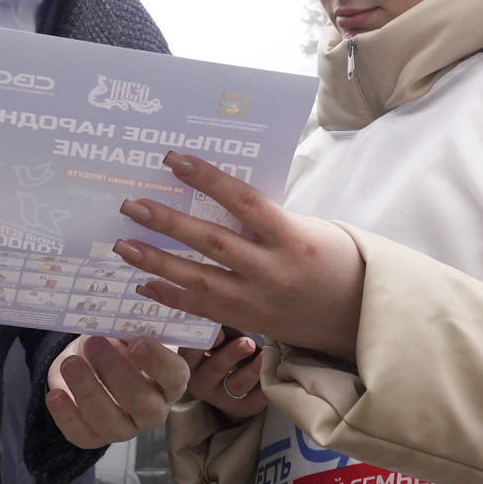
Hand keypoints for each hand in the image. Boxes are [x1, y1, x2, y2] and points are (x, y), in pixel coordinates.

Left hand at [46, 334, 189, 447]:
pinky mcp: (96, 437)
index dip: (158, 362)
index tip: (136, 342)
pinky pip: (83, 436)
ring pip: (111, 423)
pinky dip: (66, 417)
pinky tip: (55, 394)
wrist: (90, 359)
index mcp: (170, 381)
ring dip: (88, 392)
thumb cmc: (117, 342)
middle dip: (114, 372)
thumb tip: (123, 320)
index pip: (175, 376)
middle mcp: (153, 410)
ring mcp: (126, 428)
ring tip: (70, 364)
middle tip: (93, 343)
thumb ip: (131, 328)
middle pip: (142, 403)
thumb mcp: (127, 330)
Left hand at [114, 152, 364, 360]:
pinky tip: (142, 285)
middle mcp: (273, 271)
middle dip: (168, 224)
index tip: (173, 160)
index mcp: (292, 237)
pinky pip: (204, 311)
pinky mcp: (249, 324)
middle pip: (213, 243)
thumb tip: (215, 193)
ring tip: (124, 245)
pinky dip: (171, 297)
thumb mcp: (306, 228)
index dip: (208, 180)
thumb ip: (265, 217)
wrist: (357, 317)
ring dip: (158, 263)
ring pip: (200, 281)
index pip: (244, 201)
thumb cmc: (333, 260)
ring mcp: (259, 302)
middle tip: (131, 205)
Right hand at [178, 329, 267, 418]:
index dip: (204, 343)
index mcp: (190, 363)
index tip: (220, 332)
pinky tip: (273, 375)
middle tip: (248, 342)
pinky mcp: (240, 407)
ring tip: (264, 356)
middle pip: (215, 369)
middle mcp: (202, 383)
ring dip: (251, 370)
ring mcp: (221, 398)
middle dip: (231, 355)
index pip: (191, 353)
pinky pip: (253, 400)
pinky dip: (264, 388)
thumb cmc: (218, 351)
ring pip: (236, 385)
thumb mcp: (211, 342)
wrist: (225, 385)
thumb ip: (214, 330)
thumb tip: (225, 308)